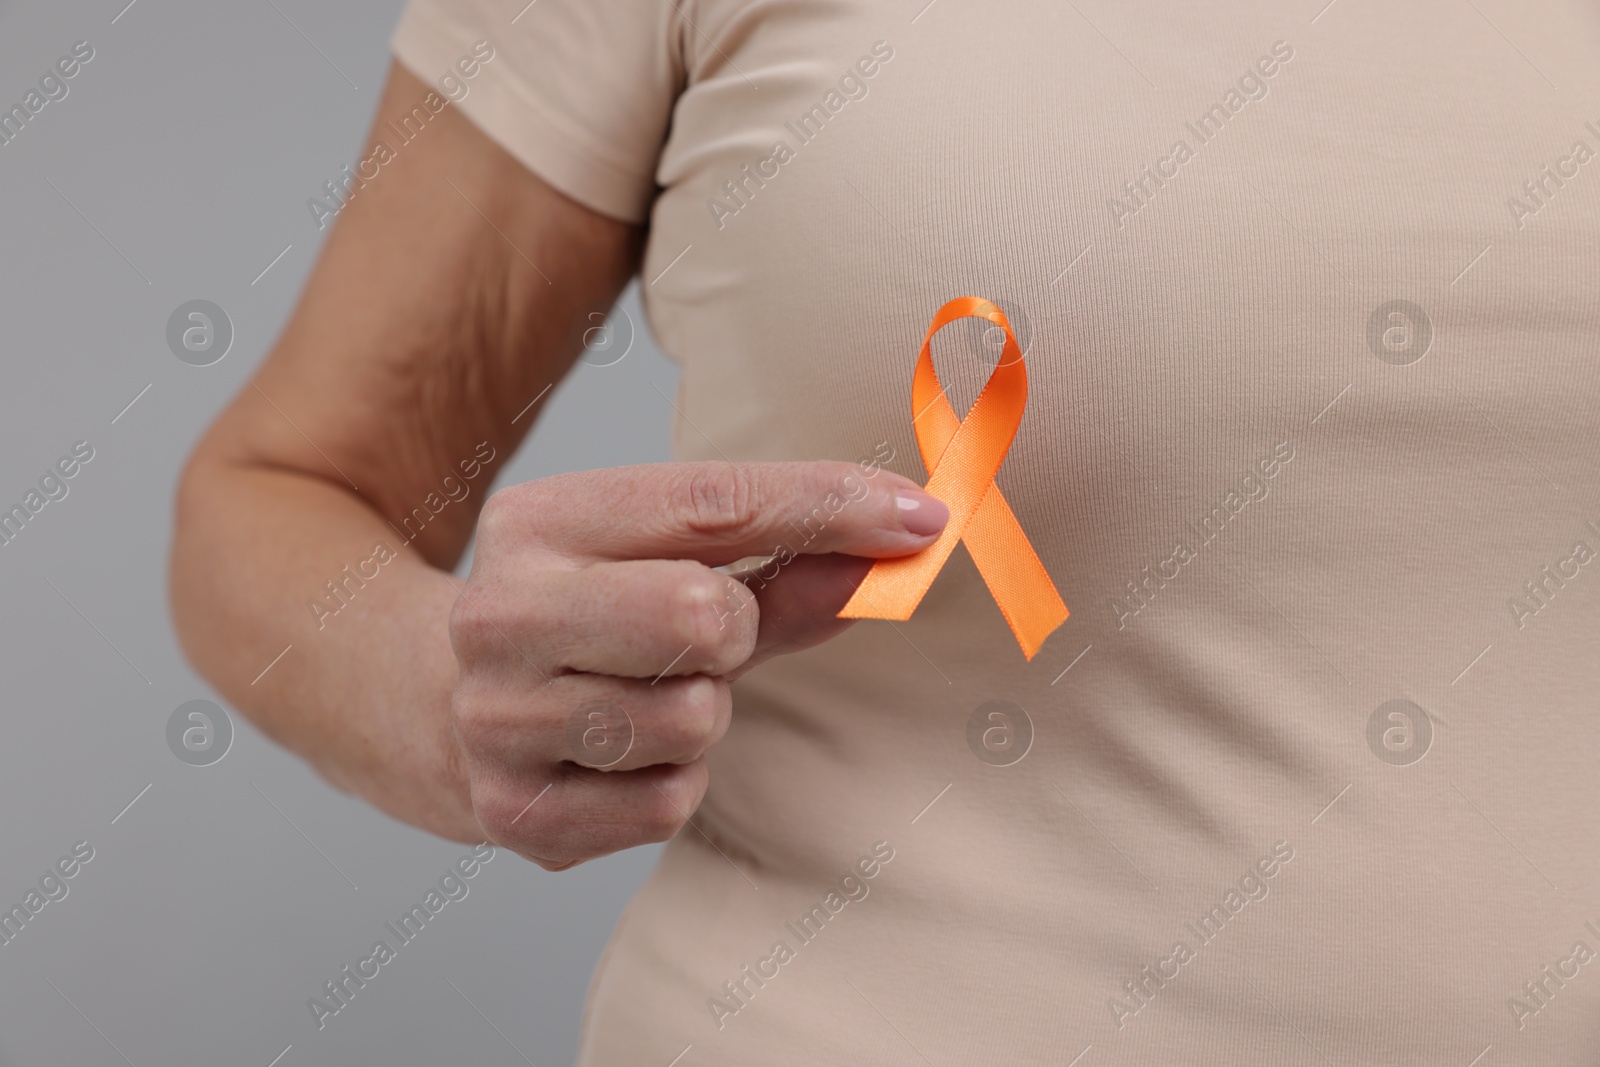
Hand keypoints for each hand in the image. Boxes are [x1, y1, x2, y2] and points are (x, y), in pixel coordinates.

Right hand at [448, 461, 948, 869]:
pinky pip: (670, 803)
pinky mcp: (515, 813)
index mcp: (537, 523)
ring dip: (702, 713)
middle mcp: (498, 615)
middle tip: (702, 635)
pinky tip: (622, 759)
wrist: (429, 708)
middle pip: (700, 614)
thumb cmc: (586, 620)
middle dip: (733, 630)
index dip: (829, 508)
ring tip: (647, 698)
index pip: (712, 505)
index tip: (919, 518)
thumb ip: (786, 562)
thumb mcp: (666, 566)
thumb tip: (902, 546)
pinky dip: (673, 782)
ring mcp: (496, 721)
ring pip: (692, 719)